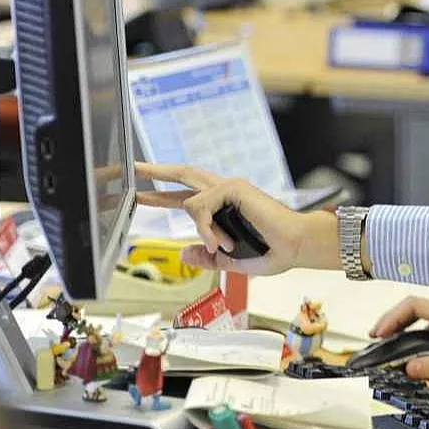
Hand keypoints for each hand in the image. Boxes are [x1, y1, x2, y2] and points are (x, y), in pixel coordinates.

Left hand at [134, 163, 336, 275]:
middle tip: (132, 167)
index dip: (161, 196)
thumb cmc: (273, 251)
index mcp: (224, 208)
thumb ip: (207, 257)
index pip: (186, 197)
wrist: (296, 246)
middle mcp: (225, 193)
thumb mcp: (230, 261)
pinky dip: (207, 227)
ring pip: (189, 199)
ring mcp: (229, 188)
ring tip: (222, 246)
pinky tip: (223, 241)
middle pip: (182, 175)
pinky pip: (201, 207)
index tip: (140, 195)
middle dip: (155, 172)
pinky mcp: (233, 188)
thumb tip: (184, 252)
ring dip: (201, 228)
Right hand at [370, 297, 428, 380]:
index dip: (392, 317)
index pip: (414, 305)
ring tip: (386, 341)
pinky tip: (408, 345)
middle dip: (391, 319)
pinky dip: (413, 330)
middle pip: (413, 306)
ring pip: (420, 313)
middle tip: (375, 337)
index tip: (380, 333)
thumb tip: (409, 368)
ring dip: (401, 324)